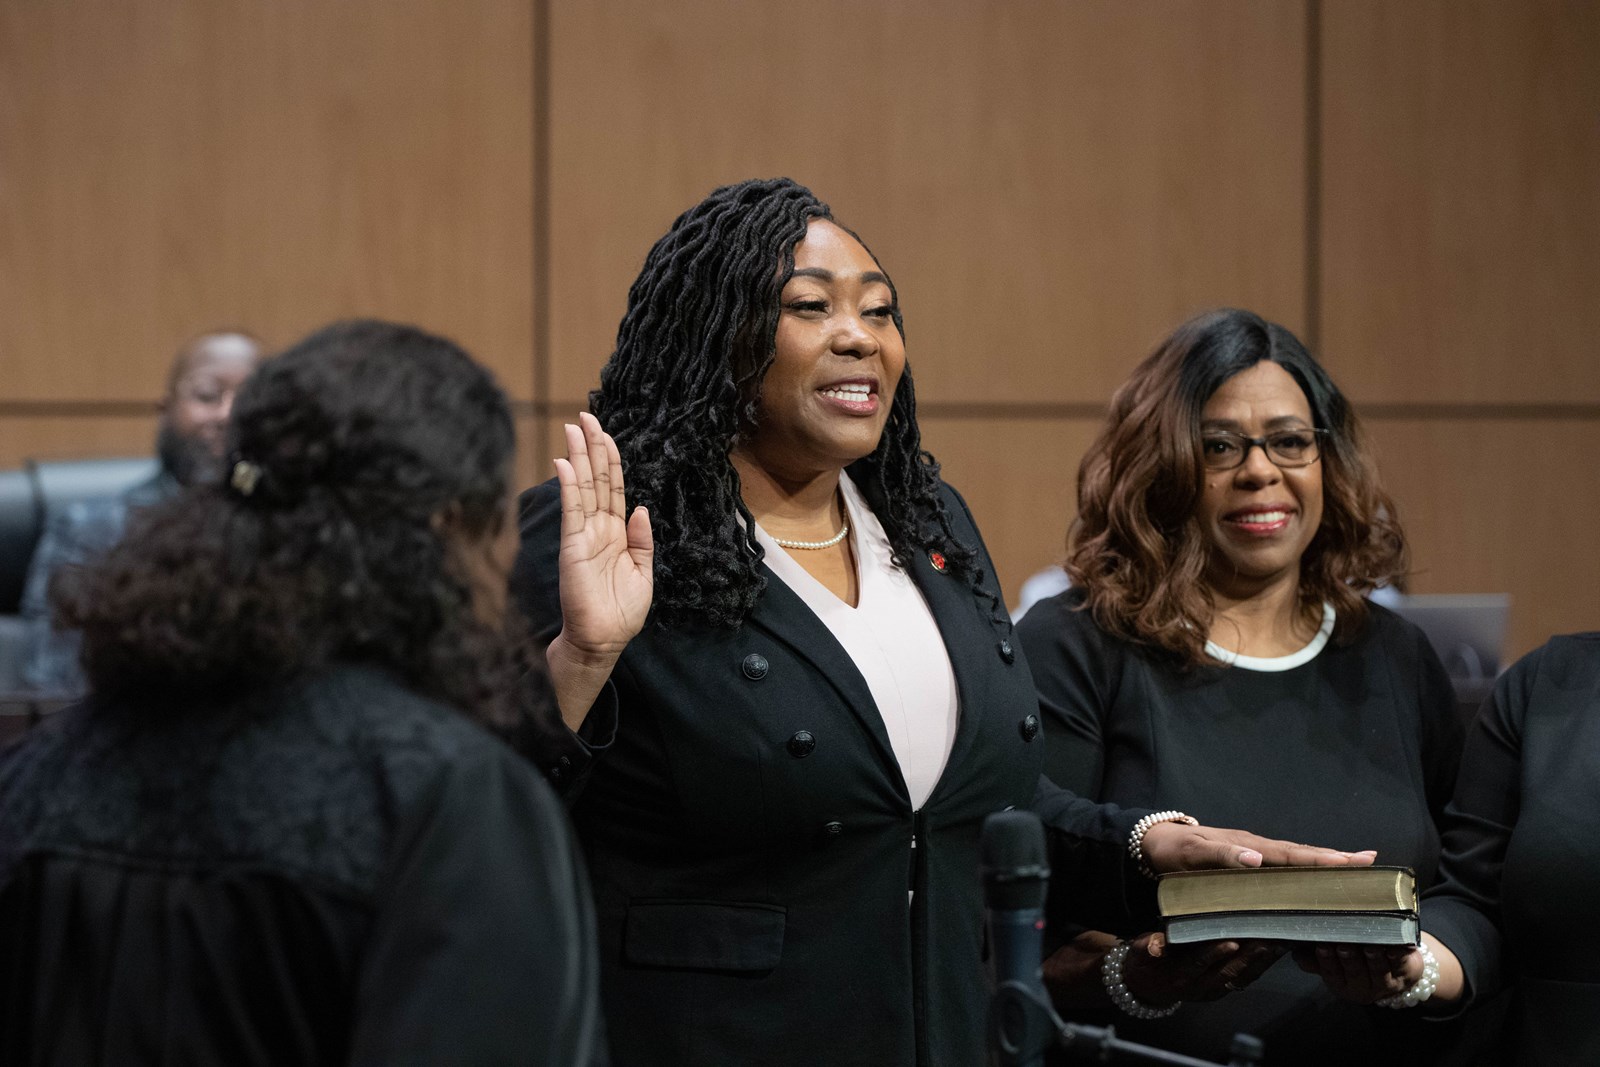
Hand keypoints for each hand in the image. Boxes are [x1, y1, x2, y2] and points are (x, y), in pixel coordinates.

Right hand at [546, 413, 651, 730]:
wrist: (603, 641)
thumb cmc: (621, 613)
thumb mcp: (643, 573)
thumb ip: (642, 540)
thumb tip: (640, 507)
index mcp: (618, 533)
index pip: (613, 488)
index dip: (610, 460)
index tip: (605, 433)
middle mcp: (598, 529)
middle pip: (596, 480)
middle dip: (592, 447)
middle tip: (585, 416)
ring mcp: (583, 535)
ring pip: (583, 488)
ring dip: (578, 458)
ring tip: (573, 429)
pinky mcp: (572, 547)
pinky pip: (572, 511)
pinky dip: (569, 487)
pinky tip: (564, 465)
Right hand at [1120, 932, 1284, 1006]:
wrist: (1146, 986)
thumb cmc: (1145, 962)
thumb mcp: (1140, 952)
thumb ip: (1148, 947)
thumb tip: (1155, 946)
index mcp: (1179, 975)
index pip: (1199, 963)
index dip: (1215, 953)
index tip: (1231, 941)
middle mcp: (1200, 986)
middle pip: (1228, 971)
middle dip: (1250, 956)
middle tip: (1270, 938)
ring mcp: (1213, 989)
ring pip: (1241, 977)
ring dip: (1261, 962)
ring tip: (1280, 943)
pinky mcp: (1222, 988)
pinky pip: (1245, 978)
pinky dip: (1261, 966)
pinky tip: (1274, 952)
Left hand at [1142, 822, 1378, 872]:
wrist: (1152, 845)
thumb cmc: (1173, 851)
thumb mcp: (1192, 853)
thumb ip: (1222, 855)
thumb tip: (1257, 859)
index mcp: (1250, 846)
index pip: (1293, 854)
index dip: (1324, 859)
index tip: (1356, 861)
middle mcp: (1257, 850)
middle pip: (1303, 855)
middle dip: (1336, 860)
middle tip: (1372, 862)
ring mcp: (1253, 857)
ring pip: (1295, 861)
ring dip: (1324, 866)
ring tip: (1355, 869)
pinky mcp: (1246, 866)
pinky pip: (1281, 869)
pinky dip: (1302, 873)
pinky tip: (1314, 882)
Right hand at [1293, 933, 1463, 1005]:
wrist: (1394, 971)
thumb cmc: (1357, 960)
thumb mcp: (1334, 964)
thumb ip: (1315, 960)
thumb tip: (1294, 951)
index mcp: (1342, 985)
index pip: (1332, 973)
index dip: (1327, 961)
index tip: (1322, 947)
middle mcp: (1363, 987)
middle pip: (1355, 972)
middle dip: (1349, 958)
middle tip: (1344, 944)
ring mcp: (1386, 984)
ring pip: (1378, 970)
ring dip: (1374, 957)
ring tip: (1370, 944)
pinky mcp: (1405, 975)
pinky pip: (1401, 964)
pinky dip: (1399, 955)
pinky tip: (1396, 946)